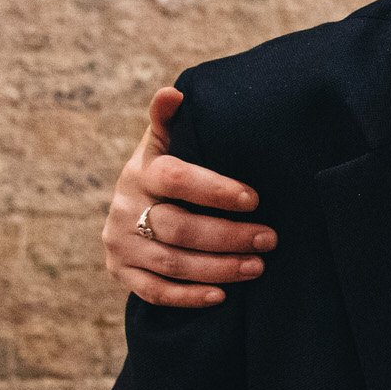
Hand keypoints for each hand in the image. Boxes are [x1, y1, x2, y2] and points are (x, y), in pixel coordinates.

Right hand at [102, 86, 277, 306]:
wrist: (127, 209)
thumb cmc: (161, 173)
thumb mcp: (162, 144)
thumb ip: (169, 121)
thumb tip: (173, 92)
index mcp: (140, 172)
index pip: (177, 179)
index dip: (215, 190)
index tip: (255, 198)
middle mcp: (125, 208)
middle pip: (179, 227)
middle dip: (228, 236)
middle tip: (270, 238)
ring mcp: (120, 243)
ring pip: (172, 262)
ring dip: (218, 267)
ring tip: (258, 266)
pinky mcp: (120, 273)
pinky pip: (154, 291)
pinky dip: (189, 296)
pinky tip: (222, 296)